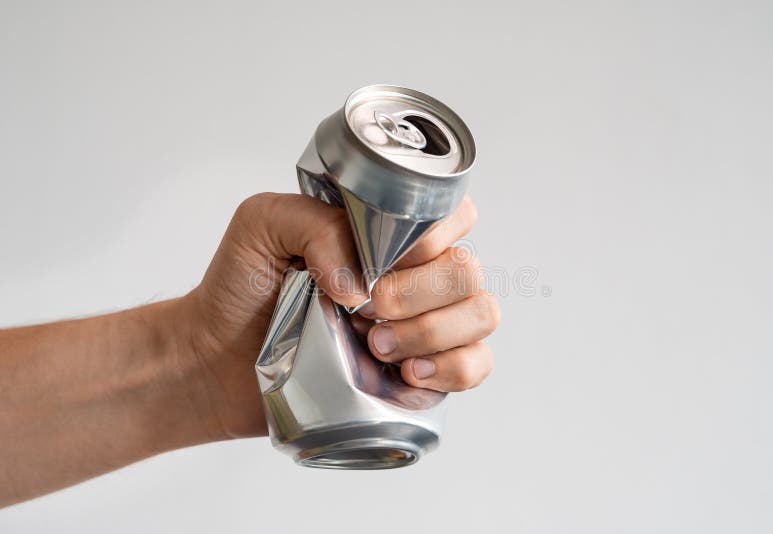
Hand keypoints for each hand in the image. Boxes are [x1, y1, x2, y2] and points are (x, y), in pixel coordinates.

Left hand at [181, 193, 498, 439]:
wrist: (218, 359)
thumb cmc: (242, 288)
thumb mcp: (261, 225)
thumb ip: (313, 221)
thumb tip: (361, 278)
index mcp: (388, 234)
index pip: (453, 215)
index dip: (433, 236)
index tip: (383, 261)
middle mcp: (415, 276)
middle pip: (467, 270)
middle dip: (421, 292)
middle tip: (368, 310)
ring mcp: (425, 326)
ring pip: (481, 314)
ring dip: (434, 331)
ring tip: (377, 345)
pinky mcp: (425, 375)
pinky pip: (477, 366)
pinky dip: (454, 368)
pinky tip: (408, 372)